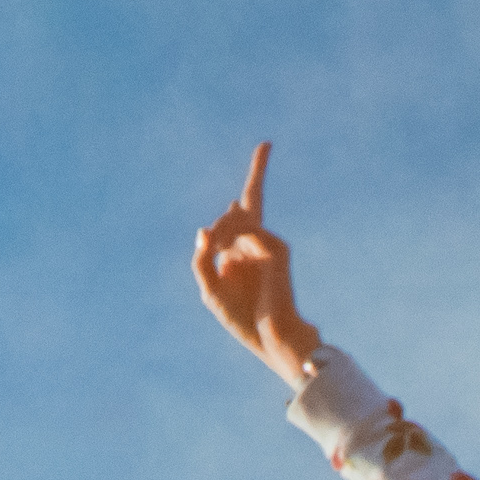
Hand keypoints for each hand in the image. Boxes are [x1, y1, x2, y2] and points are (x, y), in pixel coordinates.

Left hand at [193, 141, 322, 385]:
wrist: (270, 337)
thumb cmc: (241, 318)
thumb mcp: (210, 290)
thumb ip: (202, 260)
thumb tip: (203, 230)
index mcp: (240, 250)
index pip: (247, 207)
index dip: (258, 172)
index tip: (267, 143)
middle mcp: (255, 242)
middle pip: (247, 204)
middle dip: (246, 190)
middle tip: (240, 199)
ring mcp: (268, 243)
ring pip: (237, 218)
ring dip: (220, 231)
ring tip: (213, 251)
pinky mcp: (277, 249)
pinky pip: (247, 230)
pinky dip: (229, 238)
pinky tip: (220, 250)